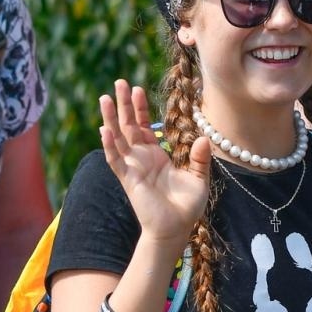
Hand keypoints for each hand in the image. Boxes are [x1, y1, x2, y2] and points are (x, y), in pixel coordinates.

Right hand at [98, 79, 210, 242]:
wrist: (176, 229)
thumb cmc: (186, 206)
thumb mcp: (198, 178)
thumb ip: (199, 158)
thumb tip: (205, 138)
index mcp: (156, 155)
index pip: (145, 126)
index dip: (141, 108)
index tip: (138, 89)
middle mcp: (141, 158)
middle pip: (129, 126)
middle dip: (124, 104)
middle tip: (119, 82)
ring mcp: (133, 167)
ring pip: (118, 138)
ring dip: (111, 118)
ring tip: (106, 97)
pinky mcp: (128, 179)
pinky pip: (116, 160)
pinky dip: (110, 145)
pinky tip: (105, 129)